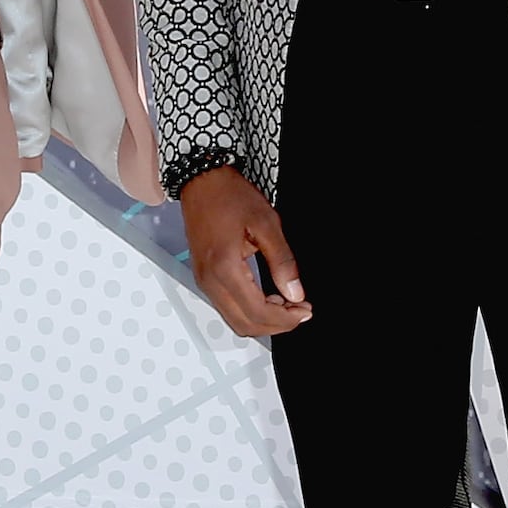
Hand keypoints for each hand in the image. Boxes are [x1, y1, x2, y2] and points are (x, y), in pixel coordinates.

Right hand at [181, 166, 308, 337]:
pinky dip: (250, 311)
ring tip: (287, 304)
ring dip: (263, 320)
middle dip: (276, 325)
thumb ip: (283, 262)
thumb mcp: (267, 224)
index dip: (285, 319)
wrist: (202, 182)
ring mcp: (204, 281)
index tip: (305, 310)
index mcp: (224, 268)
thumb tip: (295, 292)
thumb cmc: (230, 196)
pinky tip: (268, 298)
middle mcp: (210, 281)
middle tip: (299, 311)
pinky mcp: (204, 278)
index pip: (257, 312)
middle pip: (244, 324)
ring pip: (235, 320)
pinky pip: (227, 308)